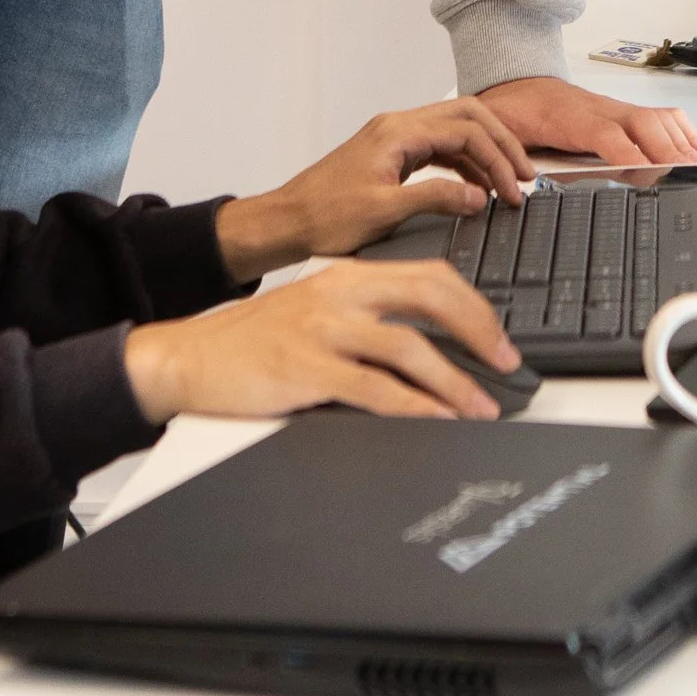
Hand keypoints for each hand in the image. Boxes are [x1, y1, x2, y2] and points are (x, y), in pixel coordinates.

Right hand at [124, 259, 520, 426]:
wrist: (189, 357)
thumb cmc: (252, 342)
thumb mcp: (314, 313)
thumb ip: (367, 319)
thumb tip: (431, 350)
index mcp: (346, 275)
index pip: (428, 274)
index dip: (473, 305)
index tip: (497, 337)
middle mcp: (339, 292)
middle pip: (430, 295)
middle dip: (478, 330)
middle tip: (507, 362)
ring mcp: (323, 328)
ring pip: (410, 348)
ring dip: (456, 382)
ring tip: (482, 407)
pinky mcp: (307, 368)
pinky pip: (376, 389)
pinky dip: (416, 408)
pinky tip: (437, 421)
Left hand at [214, 98, 532, 281]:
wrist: (287, 221)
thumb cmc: (324, 217)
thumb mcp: (383, 212)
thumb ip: (434, 198)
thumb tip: (477, 196)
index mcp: (396, 133)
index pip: (466, 128)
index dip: (497, 157)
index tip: (514, 189)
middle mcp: (396, 127)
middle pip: (466, 116)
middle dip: (500, 143)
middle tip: (525, 175)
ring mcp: (394, 139)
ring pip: (453, 130)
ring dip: (484, 154)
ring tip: (507, 186)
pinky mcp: (391, 156)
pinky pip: (438, 148)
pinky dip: (463, 163)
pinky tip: (475, 188)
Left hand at [478, 75, 696, 165]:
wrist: (515, 88)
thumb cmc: (512, 115)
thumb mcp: (505, 139)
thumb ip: (517, 162)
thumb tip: (525, 186)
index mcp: (565, 118)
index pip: (604, 135)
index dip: (629, 154)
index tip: (648, 175)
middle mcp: (597, 110)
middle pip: (641, 124)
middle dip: (667, 150)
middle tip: (687, 176)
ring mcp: (613, 108)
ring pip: (655, 119)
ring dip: (682, 143)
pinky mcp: (622, 112)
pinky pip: (659, 117)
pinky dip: (683, 133)